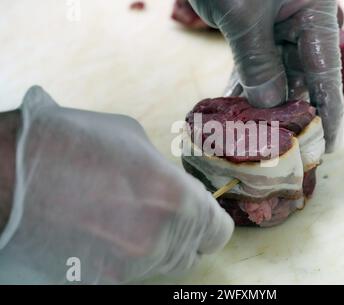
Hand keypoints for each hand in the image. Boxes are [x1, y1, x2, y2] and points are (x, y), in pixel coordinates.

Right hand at [0, 86, 233, 283]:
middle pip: (190, 253)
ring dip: (152, 247)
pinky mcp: (99, 281)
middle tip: (154, 216)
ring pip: (160, 265)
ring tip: (121, 220)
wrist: (8, 175)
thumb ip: (164, 172)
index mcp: (176, 199)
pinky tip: (99, 234)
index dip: (210, 224)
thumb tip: (172, 187)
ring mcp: (129, 266)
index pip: (217, 232)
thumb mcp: (132, 140)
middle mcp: (159, 239)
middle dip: (180, 235)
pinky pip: (128, 273)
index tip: (201, 219)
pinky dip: (122, 258)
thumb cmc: (71, 144)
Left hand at [190, 0, 343, 151]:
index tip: (327, 146)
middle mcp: (302, 23)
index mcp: (314, 15)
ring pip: (277, 73)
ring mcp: (278, 26)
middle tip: (277, 146)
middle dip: (289, 112)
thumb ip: (257, 61)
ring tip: (250, 132)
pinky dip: (244, 83)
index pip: (326, 74)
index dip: (329, 113)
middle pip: (303, 78)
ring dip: (262, 101)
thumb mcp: (242, 16)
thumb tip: (268, 104)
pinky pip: (256, 62)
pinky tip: (233, 105)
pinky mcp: (256, 28)